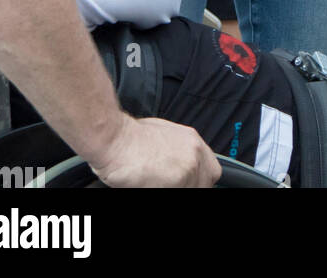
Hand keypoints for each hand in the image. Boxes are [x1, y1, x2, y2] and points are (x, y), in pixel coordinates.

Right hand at [90, 115, 220, 187]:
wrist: (115, 139)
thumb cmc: (130, 137)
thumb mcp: (162, 134)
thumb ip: (177, 150)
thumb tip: (176, 163)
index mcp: (192, 141)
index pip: (211, 170)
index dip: (200, 180)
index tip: (189, 184)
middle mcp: (195, 152)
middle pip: (206, 182)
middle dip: (191, 186)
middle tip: (170, 185)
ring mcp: (189, 167)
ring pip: (192, 188)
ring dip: (175, 188)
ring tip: (155, 183)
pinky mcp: (179, 180)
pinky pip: (179, 191)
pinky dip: (161, 189)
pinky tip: (150, 185)